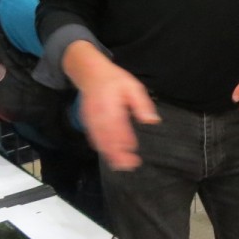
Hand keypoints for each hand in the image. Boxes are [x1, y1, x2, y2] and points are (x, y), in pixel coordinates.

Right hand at [63, 42, 158, 170]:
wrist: (90, 72)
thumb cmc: (114, 80)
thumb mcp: (133, 86)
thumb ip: (142, 104)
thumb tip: (152, 121)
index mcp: (112, 106)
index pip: (119, 128)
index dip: (125, 141)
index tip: (133, 152)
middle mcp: (100, 115)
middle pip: (107, 138)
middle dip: (117, 154)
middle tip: (128, 166)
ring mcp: (91, 119)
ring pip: (99, 140)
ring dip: (108, 154)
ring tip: (119, 166)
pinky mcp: (86, 121)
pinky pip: (92, 137)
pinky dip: (100, 147)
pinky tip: (108, 155)